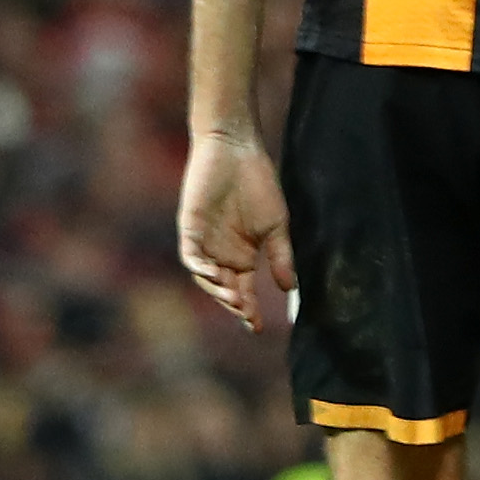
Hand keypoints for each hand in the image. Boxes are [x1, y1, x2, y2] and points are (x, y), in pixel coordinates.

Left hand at [178, 127, 293, 331]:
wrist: (237, 151)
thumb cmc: (259, 184)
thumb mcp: (276, 225)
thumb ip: (281, 256)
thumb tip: (289, 289)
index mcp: (242, 256)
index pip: (244, 290)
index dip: (250, 310)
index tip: (260, 328)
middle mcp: (221, 254)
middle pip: (225, 289)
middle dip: (235, 306)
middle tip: (248, 318)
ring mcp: (204, 242)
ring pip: (206, 278)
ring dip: (218, 292)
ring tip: (235, 301)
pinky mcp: (190, 228)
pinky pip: (191, 256)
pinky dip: (201, 269)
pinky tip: (216, 276)